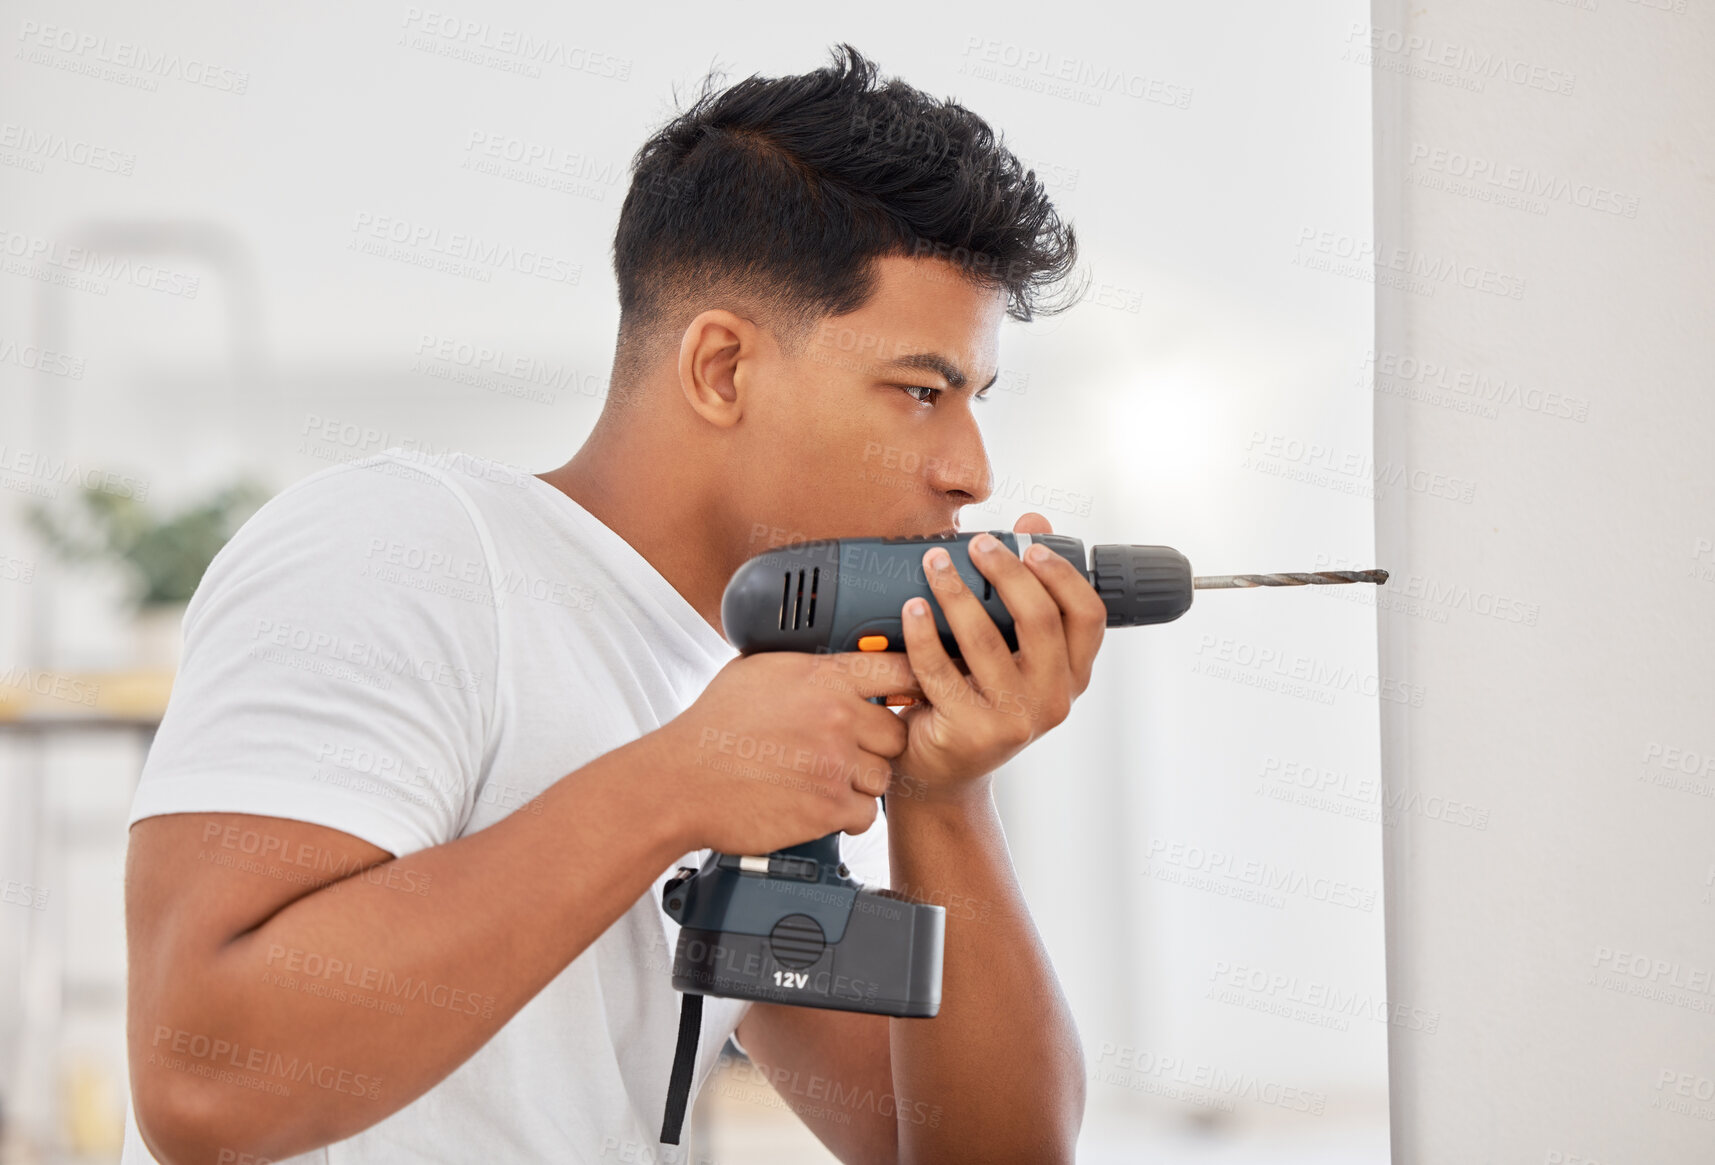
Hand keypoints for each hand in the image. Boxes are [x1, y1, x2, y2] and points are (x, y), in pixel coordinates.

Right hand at [655, 649, 919, 853]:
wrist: (681, 781)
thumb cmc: (712, 728)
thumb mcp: (756, 670)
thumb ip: (803, 663)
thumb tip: (831, 656)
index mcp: (824, 677)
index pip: (900, 671)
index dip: (910, 686)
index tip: (911, 697)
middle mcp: (837, 717)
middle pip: (897, 734)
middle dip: (875, 745)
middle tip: (845, 751)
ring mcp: (836, 764)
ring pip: (883, 777)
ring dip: (859, 782)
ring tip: (822, 779)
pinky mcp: (829, 807)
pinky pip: (866, 813)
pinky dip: (846, 814)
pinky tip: (816, 803)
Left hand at [889, 513, 1107, 805]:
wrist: (940, 771)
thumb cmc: (975, 699)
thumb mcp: (1009, 650)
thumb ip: (1026, 590)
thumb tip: (1035, 522)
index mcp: (1072, 675)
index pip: (1088, 616)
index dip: (1063, 575)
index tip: (1030, 545)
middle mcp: (1052, 699)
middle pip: (1040, 620)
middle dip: (1006, 572)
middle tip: (978, 545)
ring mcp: (1014, 720)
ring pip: (986, 640)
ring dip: (956, 593)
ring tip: (934, 565)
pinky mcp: (971, 733)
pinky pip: (940, 670)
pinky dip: (922, 632)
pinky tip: (911, 607)